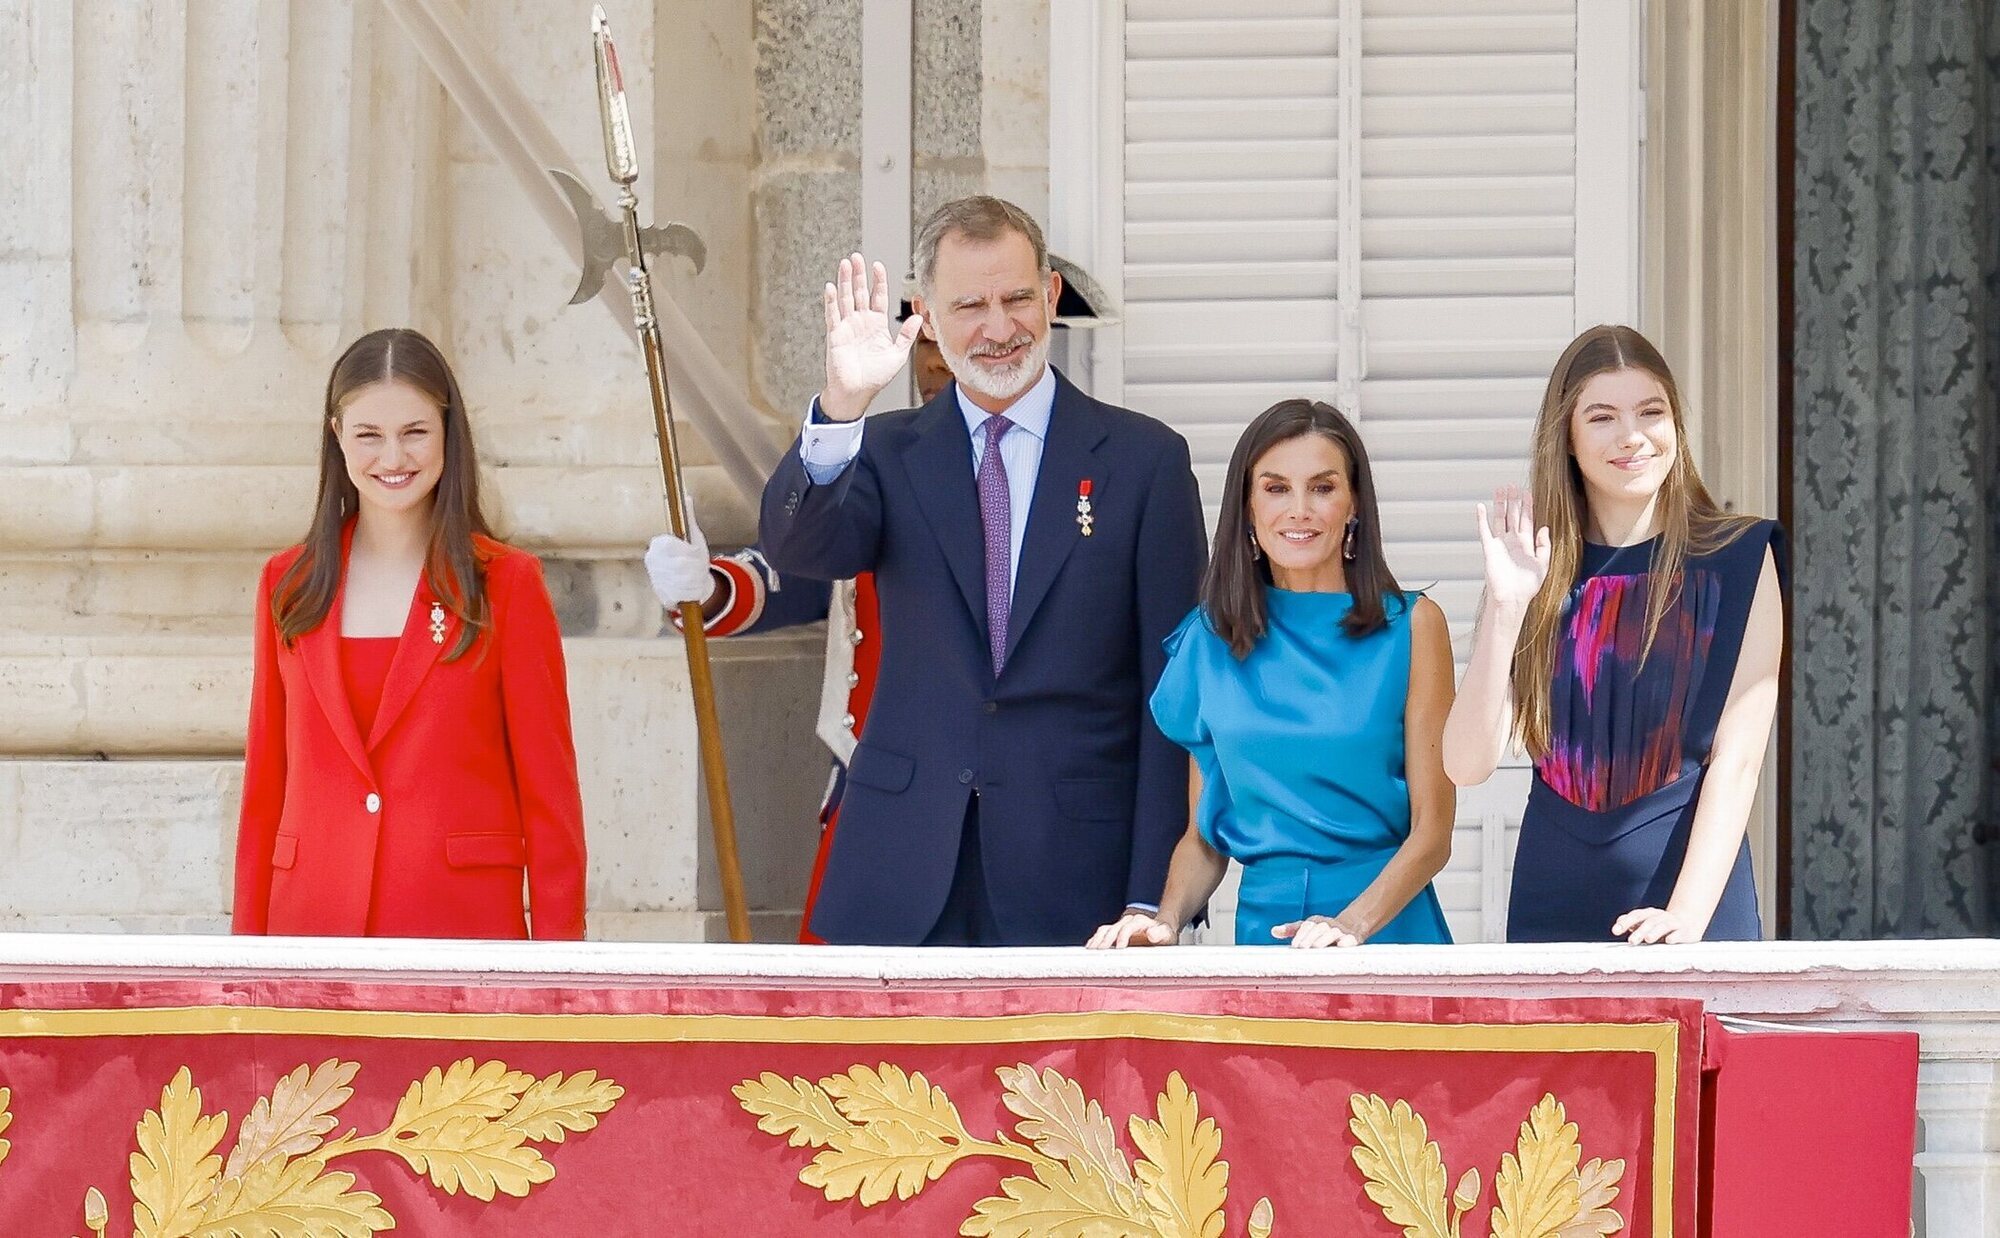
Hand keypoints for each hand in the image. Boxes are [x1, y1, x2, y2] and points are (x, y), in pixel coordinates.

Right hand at [644, 507, 717, 607]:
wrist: (690, 584)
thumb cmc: (692, 557)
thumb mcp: (693, 537)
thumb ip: (689, 518)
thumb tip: (687, 497)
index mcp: (658, 544)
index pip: (670, 545)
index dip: (687, 551)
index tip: (695, 553)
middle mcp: (653, 561)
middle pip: (680, 565)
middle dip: (694, 566)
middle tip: (697, 567)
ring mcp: (655, 578)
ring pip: (683, 580)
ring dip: (695, 579)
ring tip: (695, 577)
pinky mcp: (661, 595)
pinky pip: (682, 594)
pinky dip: (691, 591)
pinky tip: (690, 588)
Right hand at [819, 253, 923, 421]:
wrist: (856, 393)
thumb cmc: (875, 377)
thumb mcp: (897, 355)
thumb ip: (906, 335)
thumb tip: (919, 317)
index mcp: (876, 325)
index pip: (877, 297)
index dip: (878, 281)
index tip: (877, 266)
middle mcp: (861, 322)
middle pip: (859, 292)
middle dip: (858, 274)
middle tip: (857, 257)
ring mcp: (847, 327)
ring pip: (845, 298)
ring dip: (844, 281)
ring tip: (844, 264)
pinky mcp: (836, 335)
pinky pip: (833, 314)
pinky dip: (832, 301)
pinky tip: (831, 287)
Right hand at [1086, 910, 1178, 948]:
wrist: (1161, 933)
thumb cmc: (1164, 937)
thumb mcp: (1167, 935)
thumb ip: (1160, 934)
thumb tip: (1152, 934)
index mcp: (1140, 921)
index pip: (1128, 927)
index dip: (1122, 937)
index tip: (1119, 949)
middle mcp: (1127, 921)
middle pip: (1112, 929)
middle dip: (1105, 942)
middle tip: (1099, 954)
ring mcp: (1119, 926)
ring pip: (1104, 931)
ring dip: (1096, 942)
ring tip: (1091, 954)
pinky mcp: (1114, 932)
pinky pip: (1101, 935)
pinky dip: (1094, 942)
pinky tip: (1089, 951)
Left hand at [1271, 916, 1361, 947]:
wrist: (1350, 927)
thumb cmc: (1322, 932)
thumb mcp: (1306, 928)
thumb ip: (1291, 929)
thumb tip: (1273, 931)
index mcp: (1315, 922)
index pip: (1306, 926)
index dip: (1300, 935)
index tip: (1295, 946)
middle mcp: (1327, 925)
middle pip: (1318, 929)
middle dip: (1310, 939)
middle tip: (1303, 949)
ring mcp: (1340, 931)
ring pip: (1332, 933)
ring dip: (1324, 940)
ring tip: (1317, 948)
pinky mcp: (1352, 938)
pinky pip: (1349, 939)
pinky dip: (1346, 942)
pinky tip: (1341, 946)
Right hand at [1475, 485, 1551, 610]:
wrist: (1512, 598)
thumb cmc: (1528, 586)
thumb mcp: (1543, 564)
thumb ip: (1544, 545)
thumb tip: (1544, 527)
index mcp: (1527, 544)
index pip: (1527, 520)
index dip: (1528, 506)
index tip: (1527, 493)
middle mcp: (1513, 541)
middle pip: (1513, 516)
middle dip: (1513, 501)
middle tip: (1512, 486)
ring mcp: (1500, 544)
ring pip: (1500, 519)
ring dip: (1500, 504)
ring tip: (1500, 489)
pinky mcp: (1489, 548)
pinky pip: (1485, 530)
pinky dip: (1482, 518)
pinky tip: (1481, 507)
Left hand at [1612, 907, 1698, 944]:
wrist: (1688, 922)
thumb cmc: (1662, 925)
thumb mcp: (1647, 923)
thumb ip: (1633, 923)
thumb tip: (1619, 922)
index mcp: (1649, 914)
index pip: (1636, 916)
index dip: (1625, 922)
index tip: (1615, 930)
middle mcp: (1661, 916)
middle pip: (1649, 922)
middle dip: (1640, 931)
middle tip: (1631, 941)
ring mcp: (1674, 923)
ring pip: (1664, 926)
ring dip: (1655, 932)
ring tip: (1648, 939)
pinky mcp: (1685, 931)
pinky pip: (1680, 933)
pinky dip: (1675, 936)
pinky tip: (1669, 941)